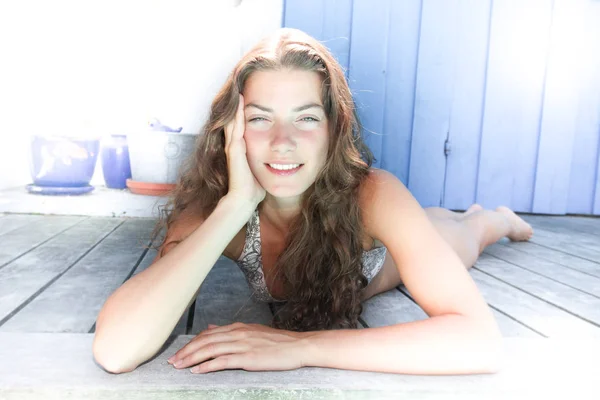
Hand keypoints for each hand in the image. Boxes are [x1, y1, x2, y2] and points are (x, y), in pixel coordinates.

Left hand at [167, 322, 307, 373]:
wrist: (298, 346)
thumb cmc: (278, 342)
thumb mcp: (253, 332)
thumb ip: (231, 331)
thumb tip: (212, 328)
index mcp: (238, 327)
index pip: (208, 334)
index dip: (191, 343)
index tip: (179, 352)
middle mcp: (238, 333)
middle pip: (205, 341)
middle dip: (186, 351)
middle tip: (172, 361)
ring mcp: (242, 344)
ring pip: (210, 349)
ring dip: (192, 358)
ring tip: (179, 366)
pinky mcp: (248, 357)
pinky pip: (223, 361)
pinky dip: (207, 365)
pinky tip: (197, 370)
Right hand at [224, 94, 265, 206]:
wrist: (244, 200)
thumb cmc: (255, 188)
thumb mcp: (265, 169)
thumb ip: (270, 160)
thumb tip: (285, 159)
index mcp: (245, 148)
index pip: (246, 125)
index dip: (248, 112)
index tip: (254, 98)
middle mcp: (237, 145)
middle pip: (238, 120)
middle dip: (241, 105)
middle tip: (245, 87)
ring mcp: (234, 146)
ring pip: (235, 120)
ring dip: (238, 105)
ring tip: (241, 88)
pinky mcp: (235, 149)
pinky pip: (236, 127)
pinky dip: (238, 113)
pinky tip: (241, 101)